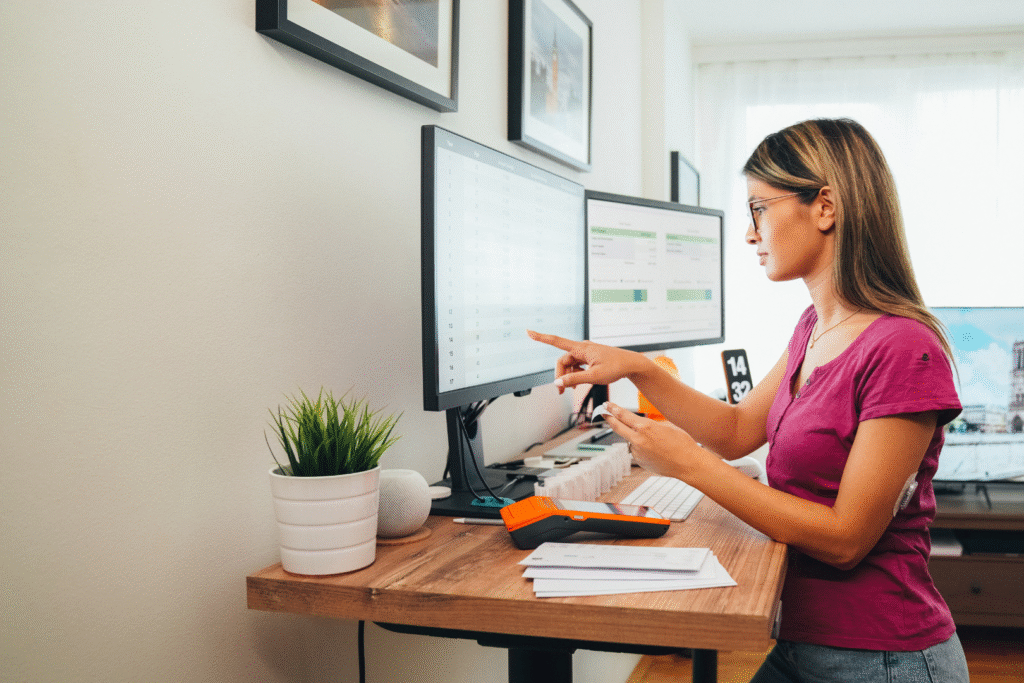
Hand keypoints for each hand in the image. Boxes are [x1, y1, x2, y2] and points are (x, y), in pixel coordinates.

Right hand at [527, 330, 644, 393]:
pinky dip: (575, 375)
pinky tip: (580, 382)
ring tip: (574, 388)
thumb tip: (558, 383)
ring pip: (569, 365)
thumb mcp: (594, 377)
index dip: (541, 338)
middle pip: (563, 361)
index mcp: (581, 349)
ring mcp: (586, 353)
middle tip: (561, 392)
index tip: (529, 332)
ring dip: (568, 376)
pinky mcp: (589, 358)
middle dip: (560, 375)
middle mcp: (582, 349)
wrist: (631, 364)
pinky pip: (576, 366)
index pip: (557, 341)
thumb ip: (574, 379)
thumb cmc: (616, 367)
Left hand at [600, 402, 708, 479]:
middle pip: (617, 427)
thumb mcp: (666, 425)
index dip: (613, 409)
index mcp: (645, 427)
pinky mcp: (639, 462)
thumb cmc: (682, 443)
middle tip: (603, 413)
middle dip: (609, 418)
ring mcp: (637, 452)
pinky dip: (642, 449)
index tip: (607, 405)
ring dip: (635, 438)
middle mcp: (638, 440)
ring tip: (655, 442)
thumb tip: (642, 424)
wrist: (688, 463)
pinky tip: (656, 451)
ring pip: (630, 441)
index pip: (623, 415)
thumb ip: (650, 424)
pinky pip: (636, 451)